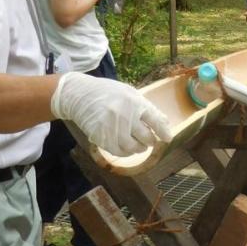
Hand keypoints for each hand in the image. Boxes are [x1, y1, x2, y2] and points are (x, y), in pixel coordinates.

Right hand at [51, 73, 172, 155]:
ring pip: (132, 147)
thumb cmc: (108, 93)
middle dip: (150, 141)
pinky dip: (125, 152)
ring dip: (138, 149)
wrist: (78, 94)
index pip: (155, 120)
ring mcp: (112, 127)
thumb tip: (164, 124)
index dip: (163, 131)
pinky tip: (126, 149)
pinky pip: (117, 151)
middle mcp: (125, 115)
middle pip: (145, 137)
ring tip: (139, 146)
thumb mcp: (129, 94)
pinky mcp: (100, 136)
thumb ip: (146, 108)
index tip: (168, 139)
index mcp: (134, 102)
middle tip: (150, 141)